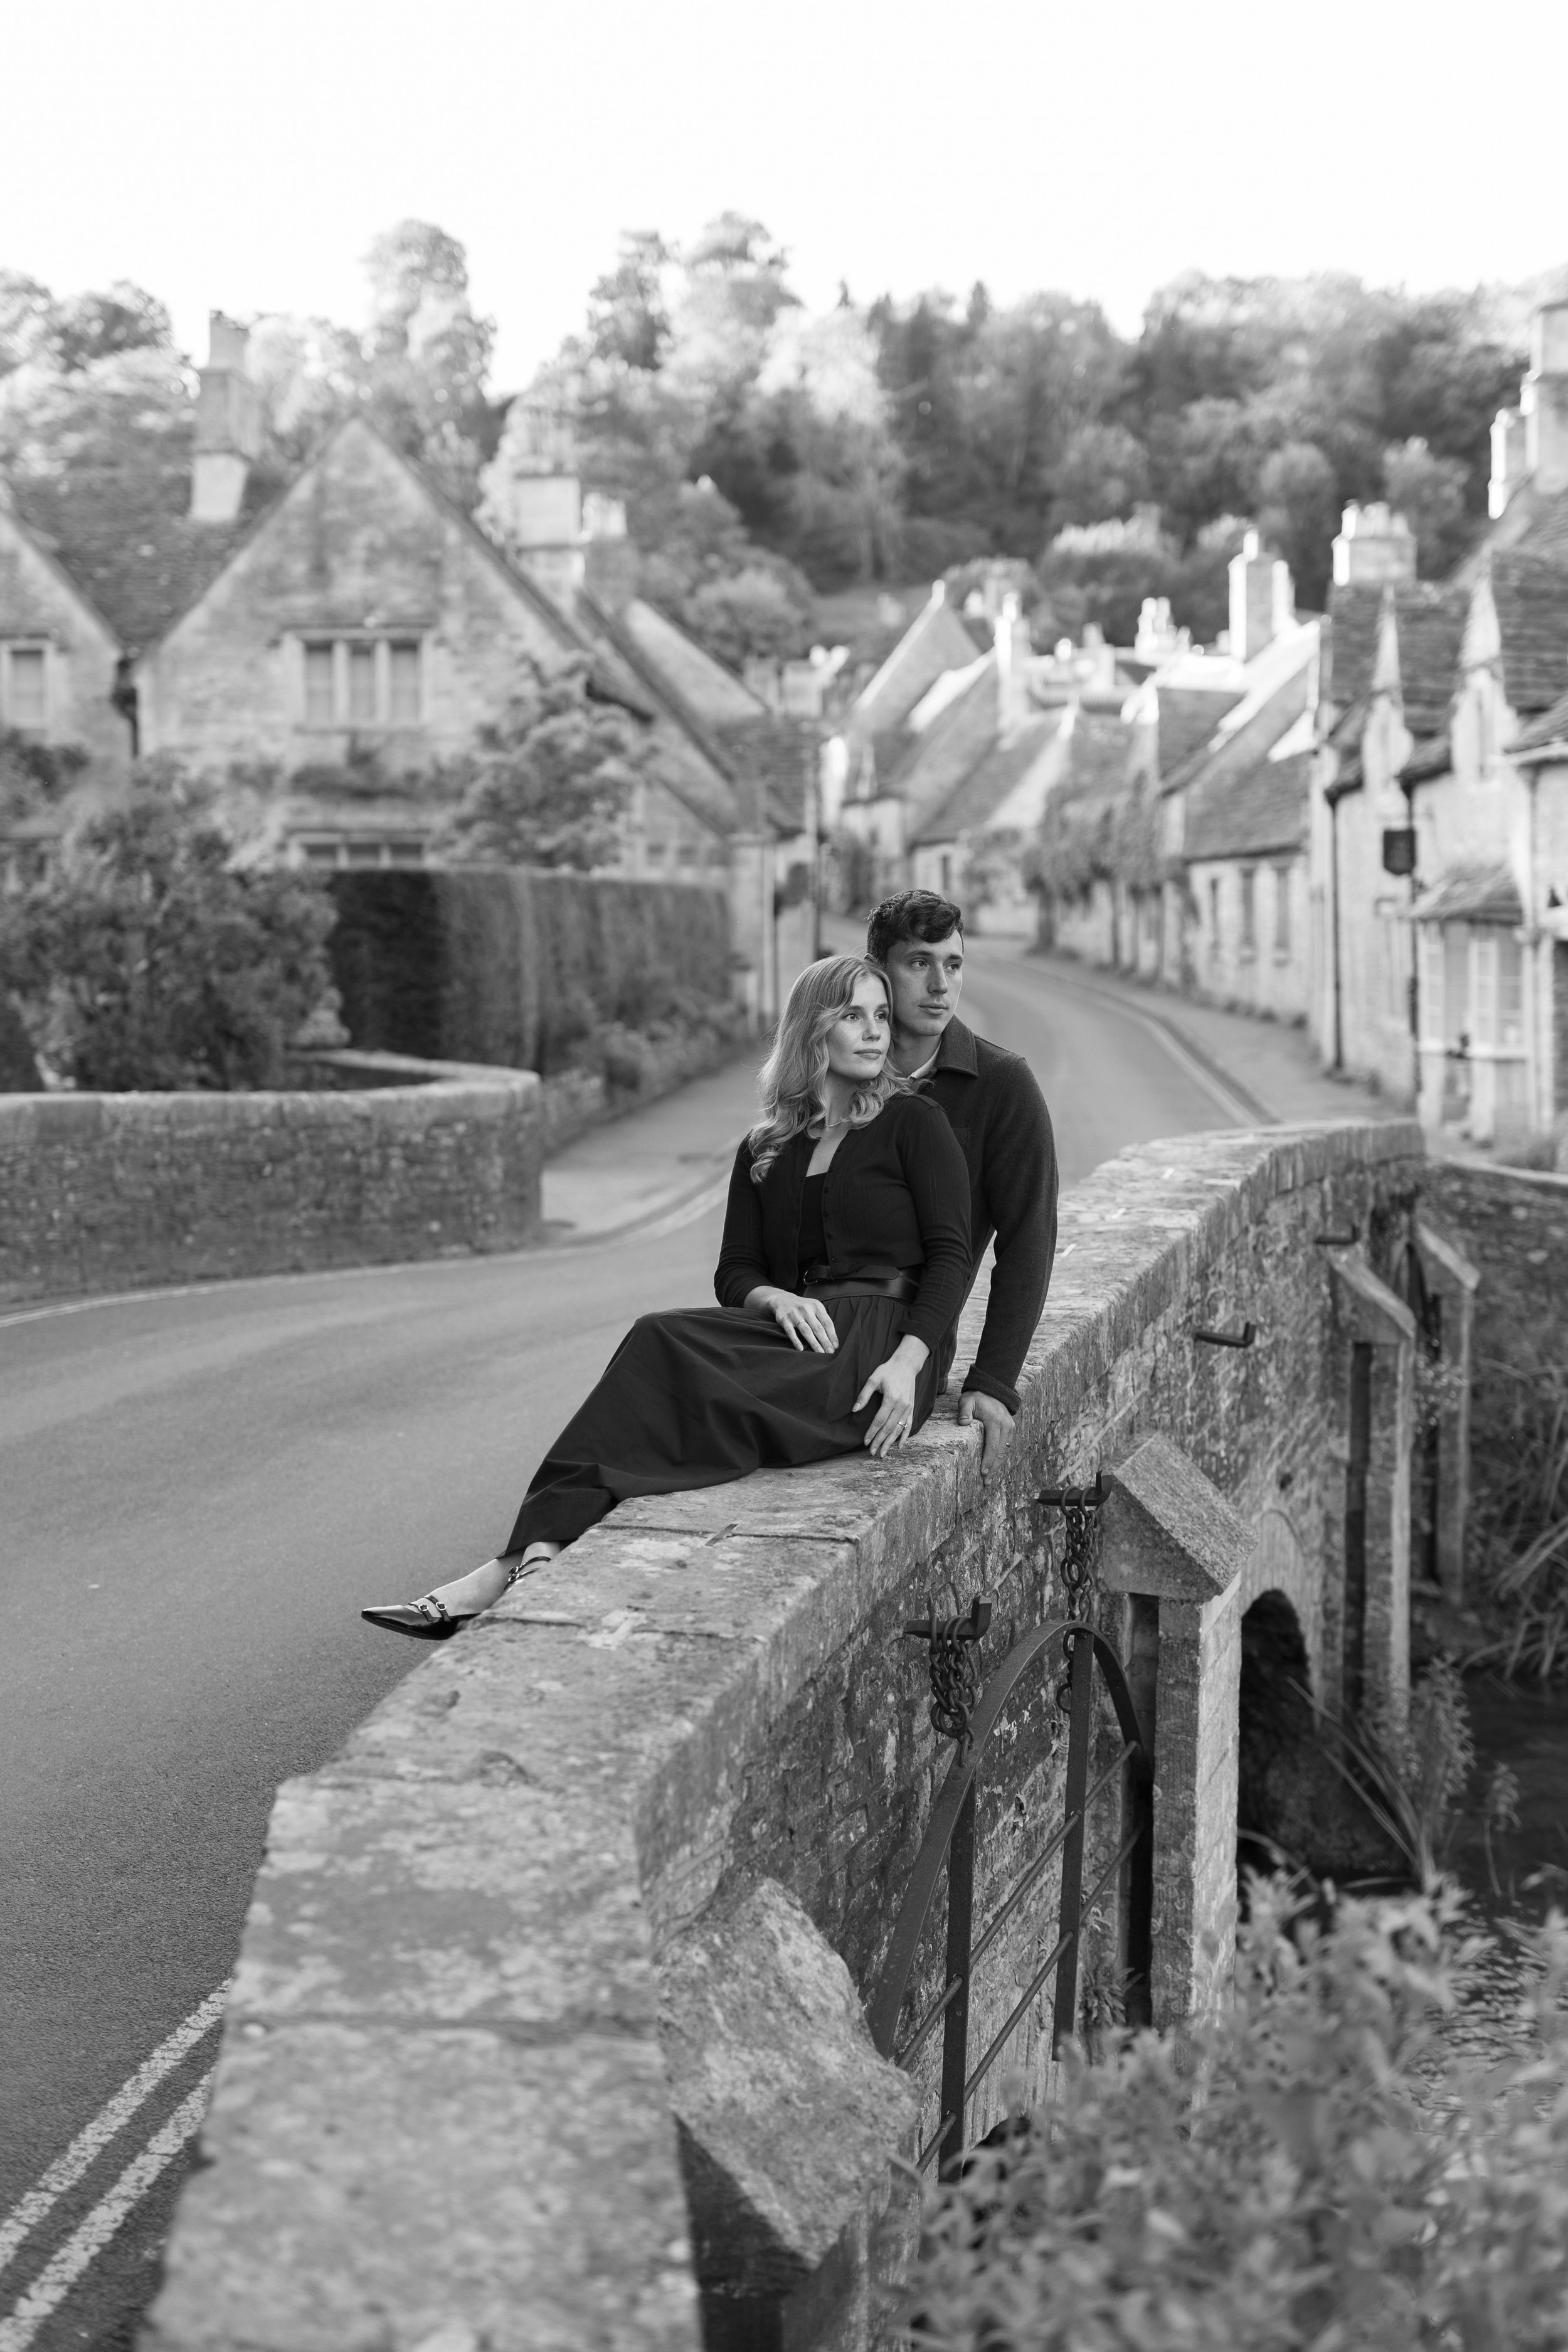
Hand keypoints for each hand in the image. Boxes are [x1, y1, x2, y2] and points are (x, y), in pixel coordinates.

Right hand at [749, 1286, 838, 1352]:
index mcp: (816, 1306)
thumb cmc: (803, 1307)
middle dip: (825, 1341)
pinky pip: (791, 1332)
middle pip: (818, 1328)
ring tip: (820, 1353)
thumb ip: (822, 1319)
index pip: (827, 1322)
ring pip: (806, 1331)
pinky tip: (801, 1349)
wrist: (783, 1299)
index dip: (832, 1335)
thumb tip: (832, 1339)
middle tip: (830, 1352)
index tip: (835, 1346)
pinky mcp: (784, 1319)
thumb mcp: (815, 1307)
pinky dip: (796, 1341)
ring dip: (814, 1343)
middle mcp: (806, 1309)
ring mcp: (795, 1314)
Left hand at [854, 1336, 928, 1457]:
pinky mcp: (912, 1408)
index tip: (865, 1442)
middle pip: (889, 1428)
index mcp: (891, 1399)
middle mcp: (902, 1406)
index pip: (879, 1420)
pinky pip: (908, 1425)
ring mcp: (908, 1408)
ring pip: (899, 1429)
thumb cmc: (888, 1371)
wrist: (906, 1364)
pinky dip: (904, 1436)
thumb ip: (864, 1395)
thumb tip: (854, 1410)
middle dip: (880, 1441)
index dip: (872, 1432)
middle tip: (872, 1452)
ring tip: (883, 1453)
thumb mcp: (873, 1379)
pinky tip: (899, 1446)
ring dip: (890, 1443)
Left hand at [958, 1390, 1015, 1477]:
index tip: (983, 1471)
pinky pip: (1006, 1447)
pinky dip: (1001, 1458)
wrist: (992, 1389)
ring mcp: (1010, 1428)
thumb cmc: (976, 1397)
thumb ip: (964, 1410)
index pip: (993, 1444)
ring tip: (989, 1479)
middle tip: (985, 1482)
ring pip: (1005, 1451)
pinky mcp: (1011, 1430)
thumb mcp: (967, 1400)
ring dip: (998, 1466)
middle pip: (1001, 1452)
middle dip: (994, 1468)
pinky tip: (994, 1467)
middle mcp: (1005, 1425)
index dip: (988, 1459)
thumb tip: (963, 1422)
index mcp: (995, 1420)